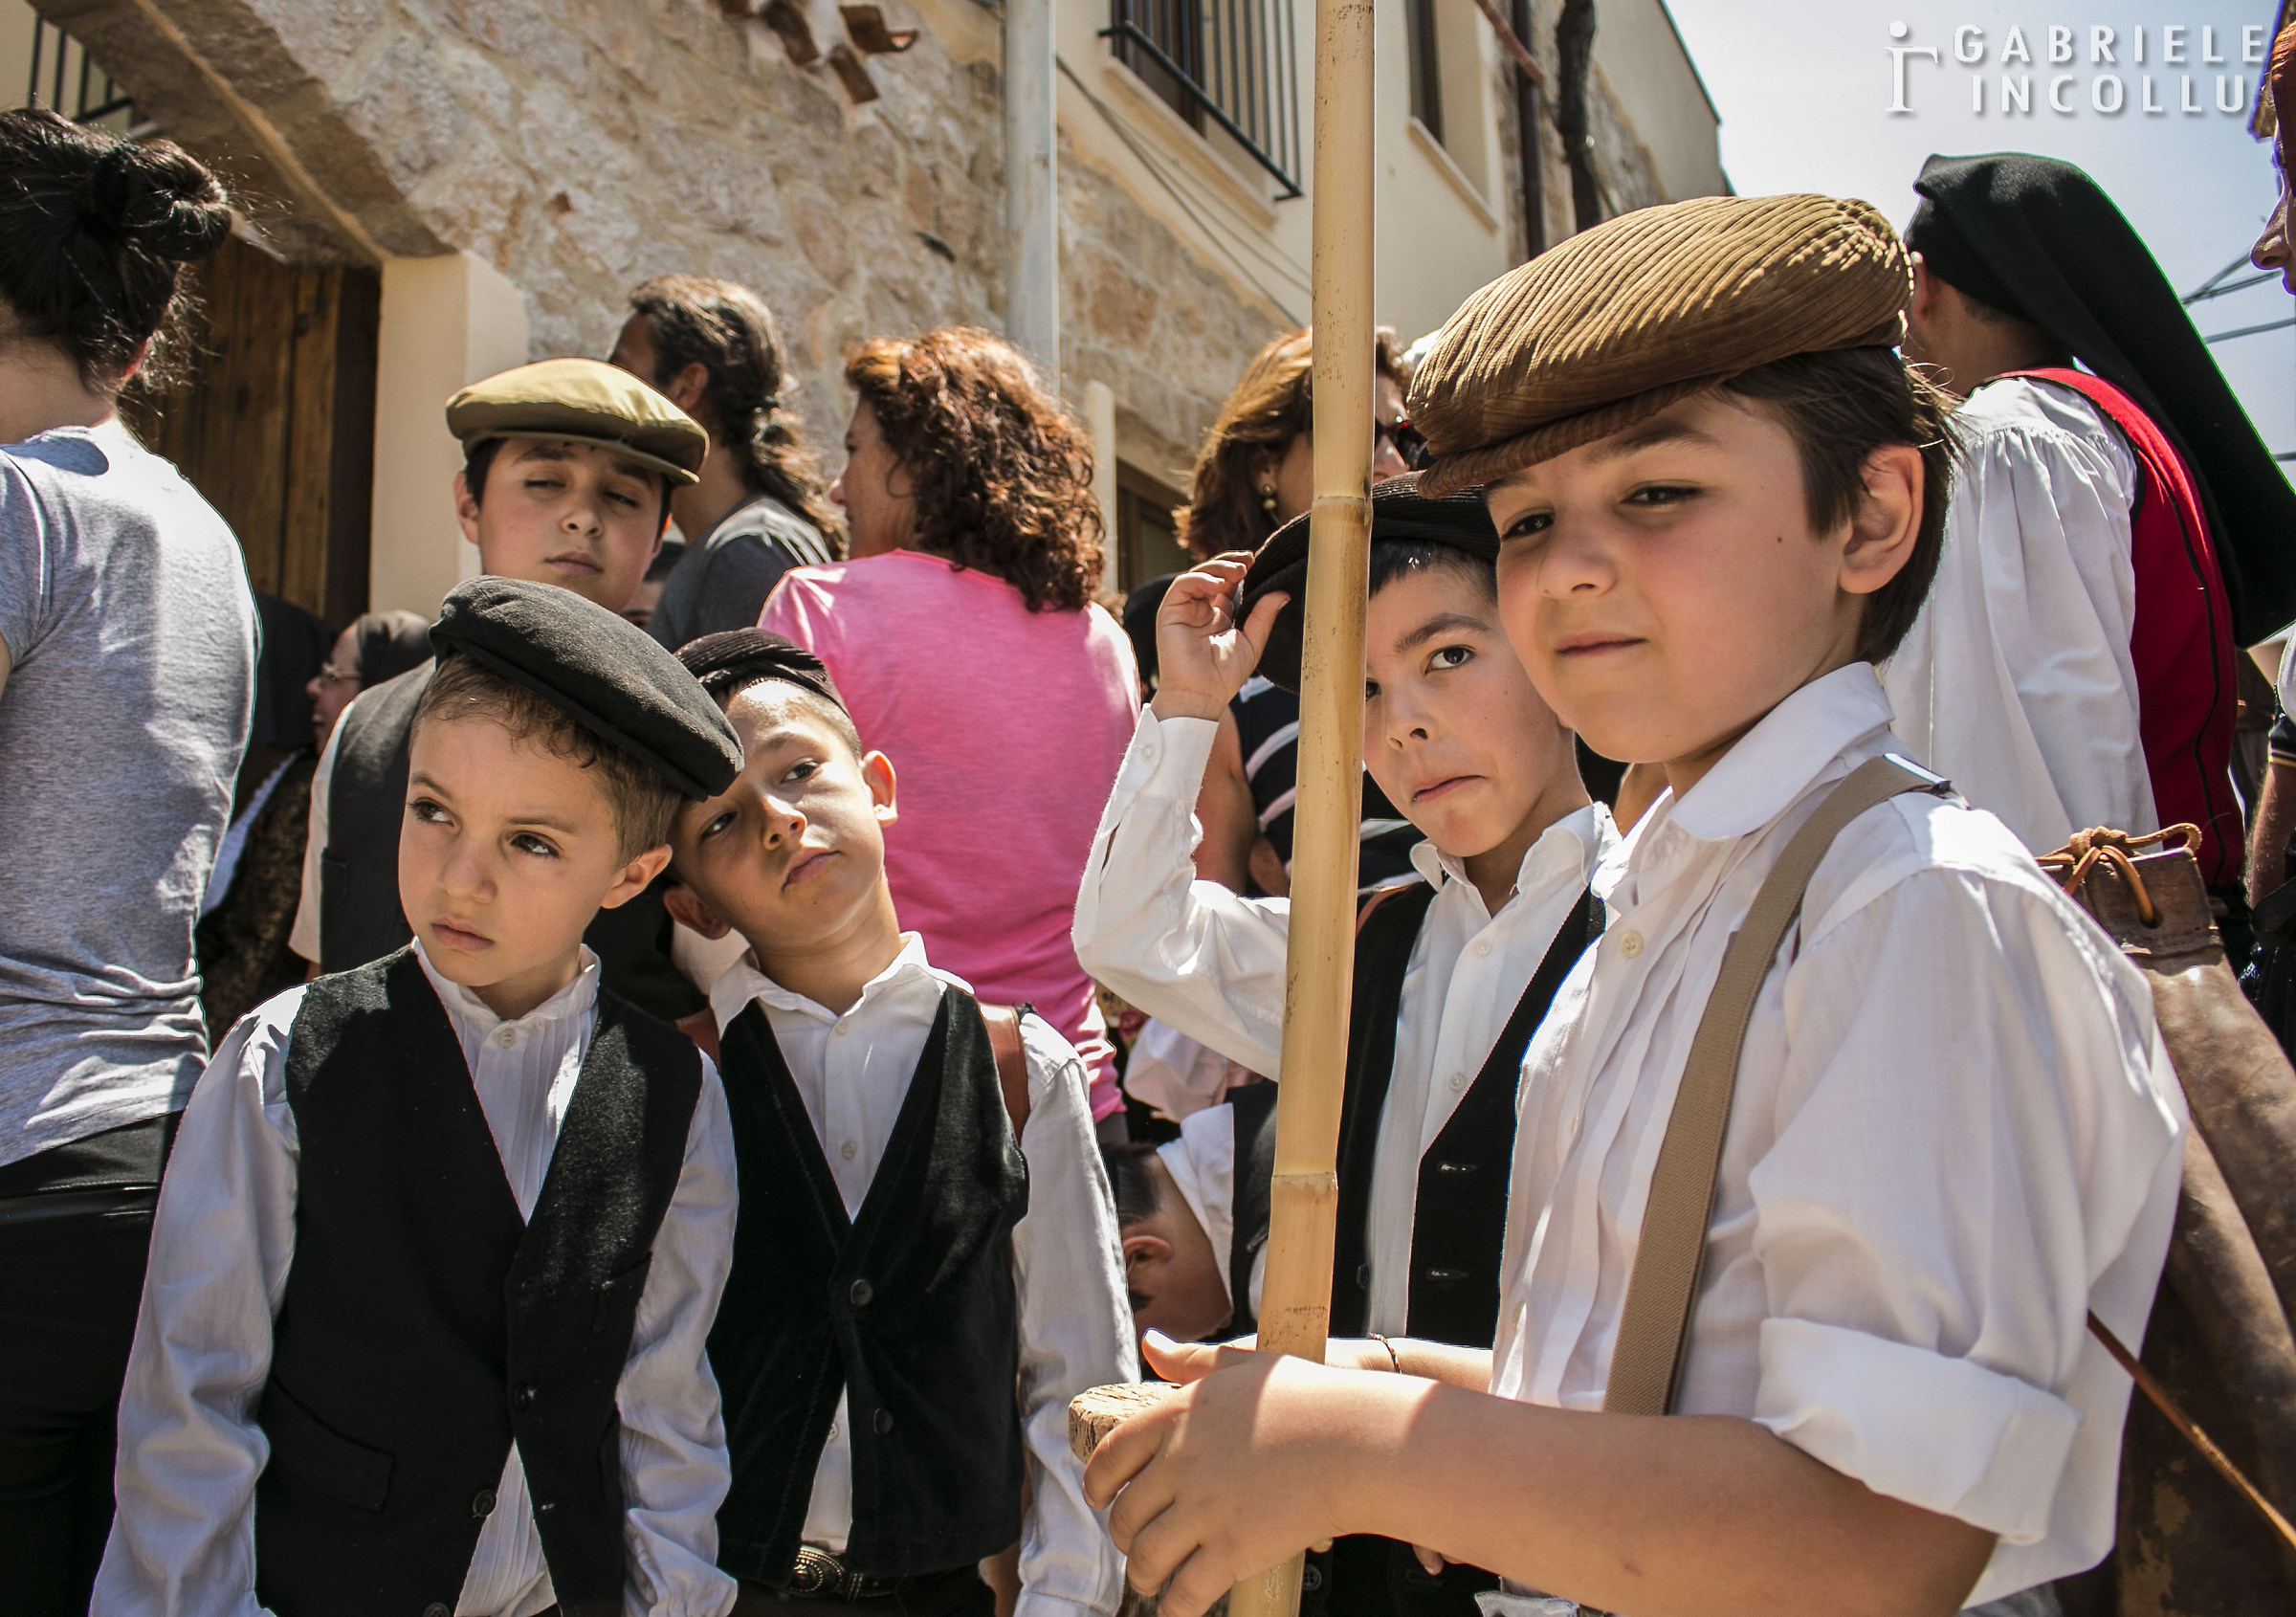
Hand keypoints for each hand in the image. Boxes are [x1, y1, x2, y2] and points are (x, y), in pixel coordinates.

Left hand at [1084, 1333, 1420, 1616]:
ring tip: (1151, 1582)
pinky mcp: (1232, 1551)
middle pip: (1125, 1514)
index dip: (1096, 1484)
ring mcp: (1204, 1509)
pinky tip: (1178, 1609)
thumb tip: (1153, 1343)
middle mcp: (1180, 1463)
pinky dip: (1175, 1608)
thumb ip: (1194, 1359)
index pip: (1111, 1456)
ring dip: (1142, 1577)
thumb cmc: (1311, 1399)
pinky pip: (1184, 1592)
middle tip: (1136, 1544)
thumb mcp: (1246, 1364)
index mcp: (1177, 1416)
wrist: (1357, 1441)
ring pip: (1146, 1558)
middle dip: (1124, 1537)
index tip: (1099, 1499)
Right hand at [1151, 556, 1286, 722]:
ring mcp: (1183, 610)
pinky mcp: (1169, 611)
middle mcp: (1199, 610)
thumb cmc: (1223, 677)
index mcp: (1217, 616)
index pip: (1227, 584)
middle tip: (1249, 560)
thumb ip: (1264, 616)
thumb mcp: (1252, 641)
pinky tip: (1218, 585)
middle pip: (1212, 575)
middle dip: (1230, 563)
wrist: (1201, 696)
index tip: (1257, 562)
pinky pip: (1182, 585)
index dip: (1240, 570)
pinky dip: (1200, 580)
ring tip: (1239, 571)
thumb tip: (1282, 592)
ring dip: (1218, 568)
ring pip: (1197, 575)